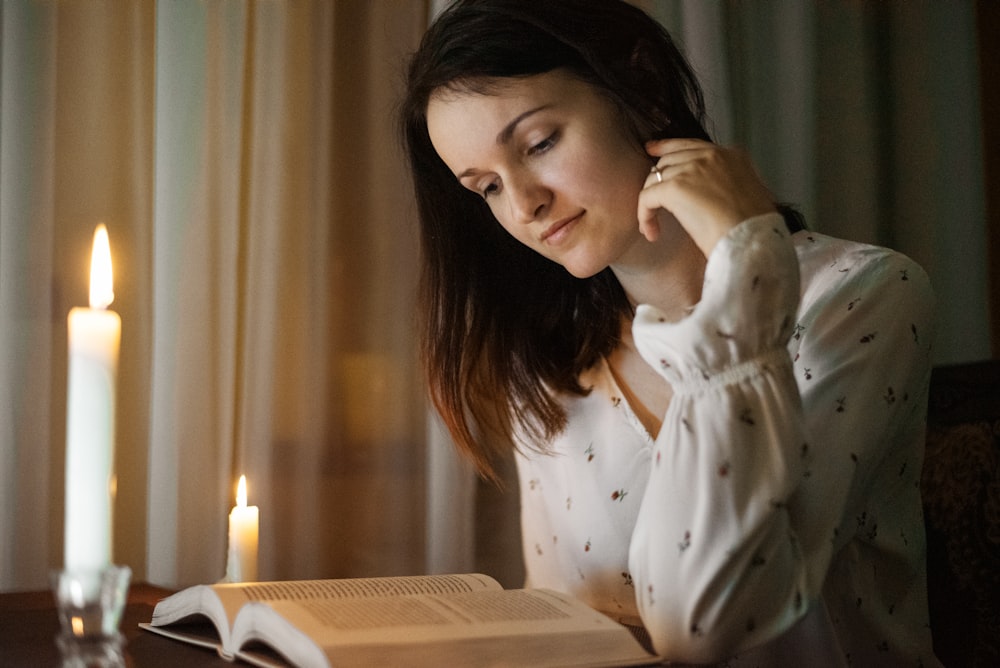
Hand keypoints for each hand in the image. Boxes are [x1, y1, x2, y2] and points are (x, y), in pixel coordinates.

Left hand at [638, 139, 776, 256]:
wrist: (751, 240)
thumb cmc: (754, 229)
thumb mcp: (751, 194)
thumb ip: (731, 183)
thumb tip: (712, 193)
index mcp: (732, 155)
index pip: (692, 145)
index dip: (668, 147)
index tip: (652, 150)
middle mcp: (712, 155)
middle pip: (669, 159)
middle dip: (656, 179)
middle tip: (650, 198)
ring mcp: (692, 168)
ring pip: (655, 178)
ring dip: (651, 203)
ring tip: (654, 226)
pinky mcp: (675, 187)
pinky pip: (647, 197)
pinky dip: (644, 215)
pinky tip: (650, 231)